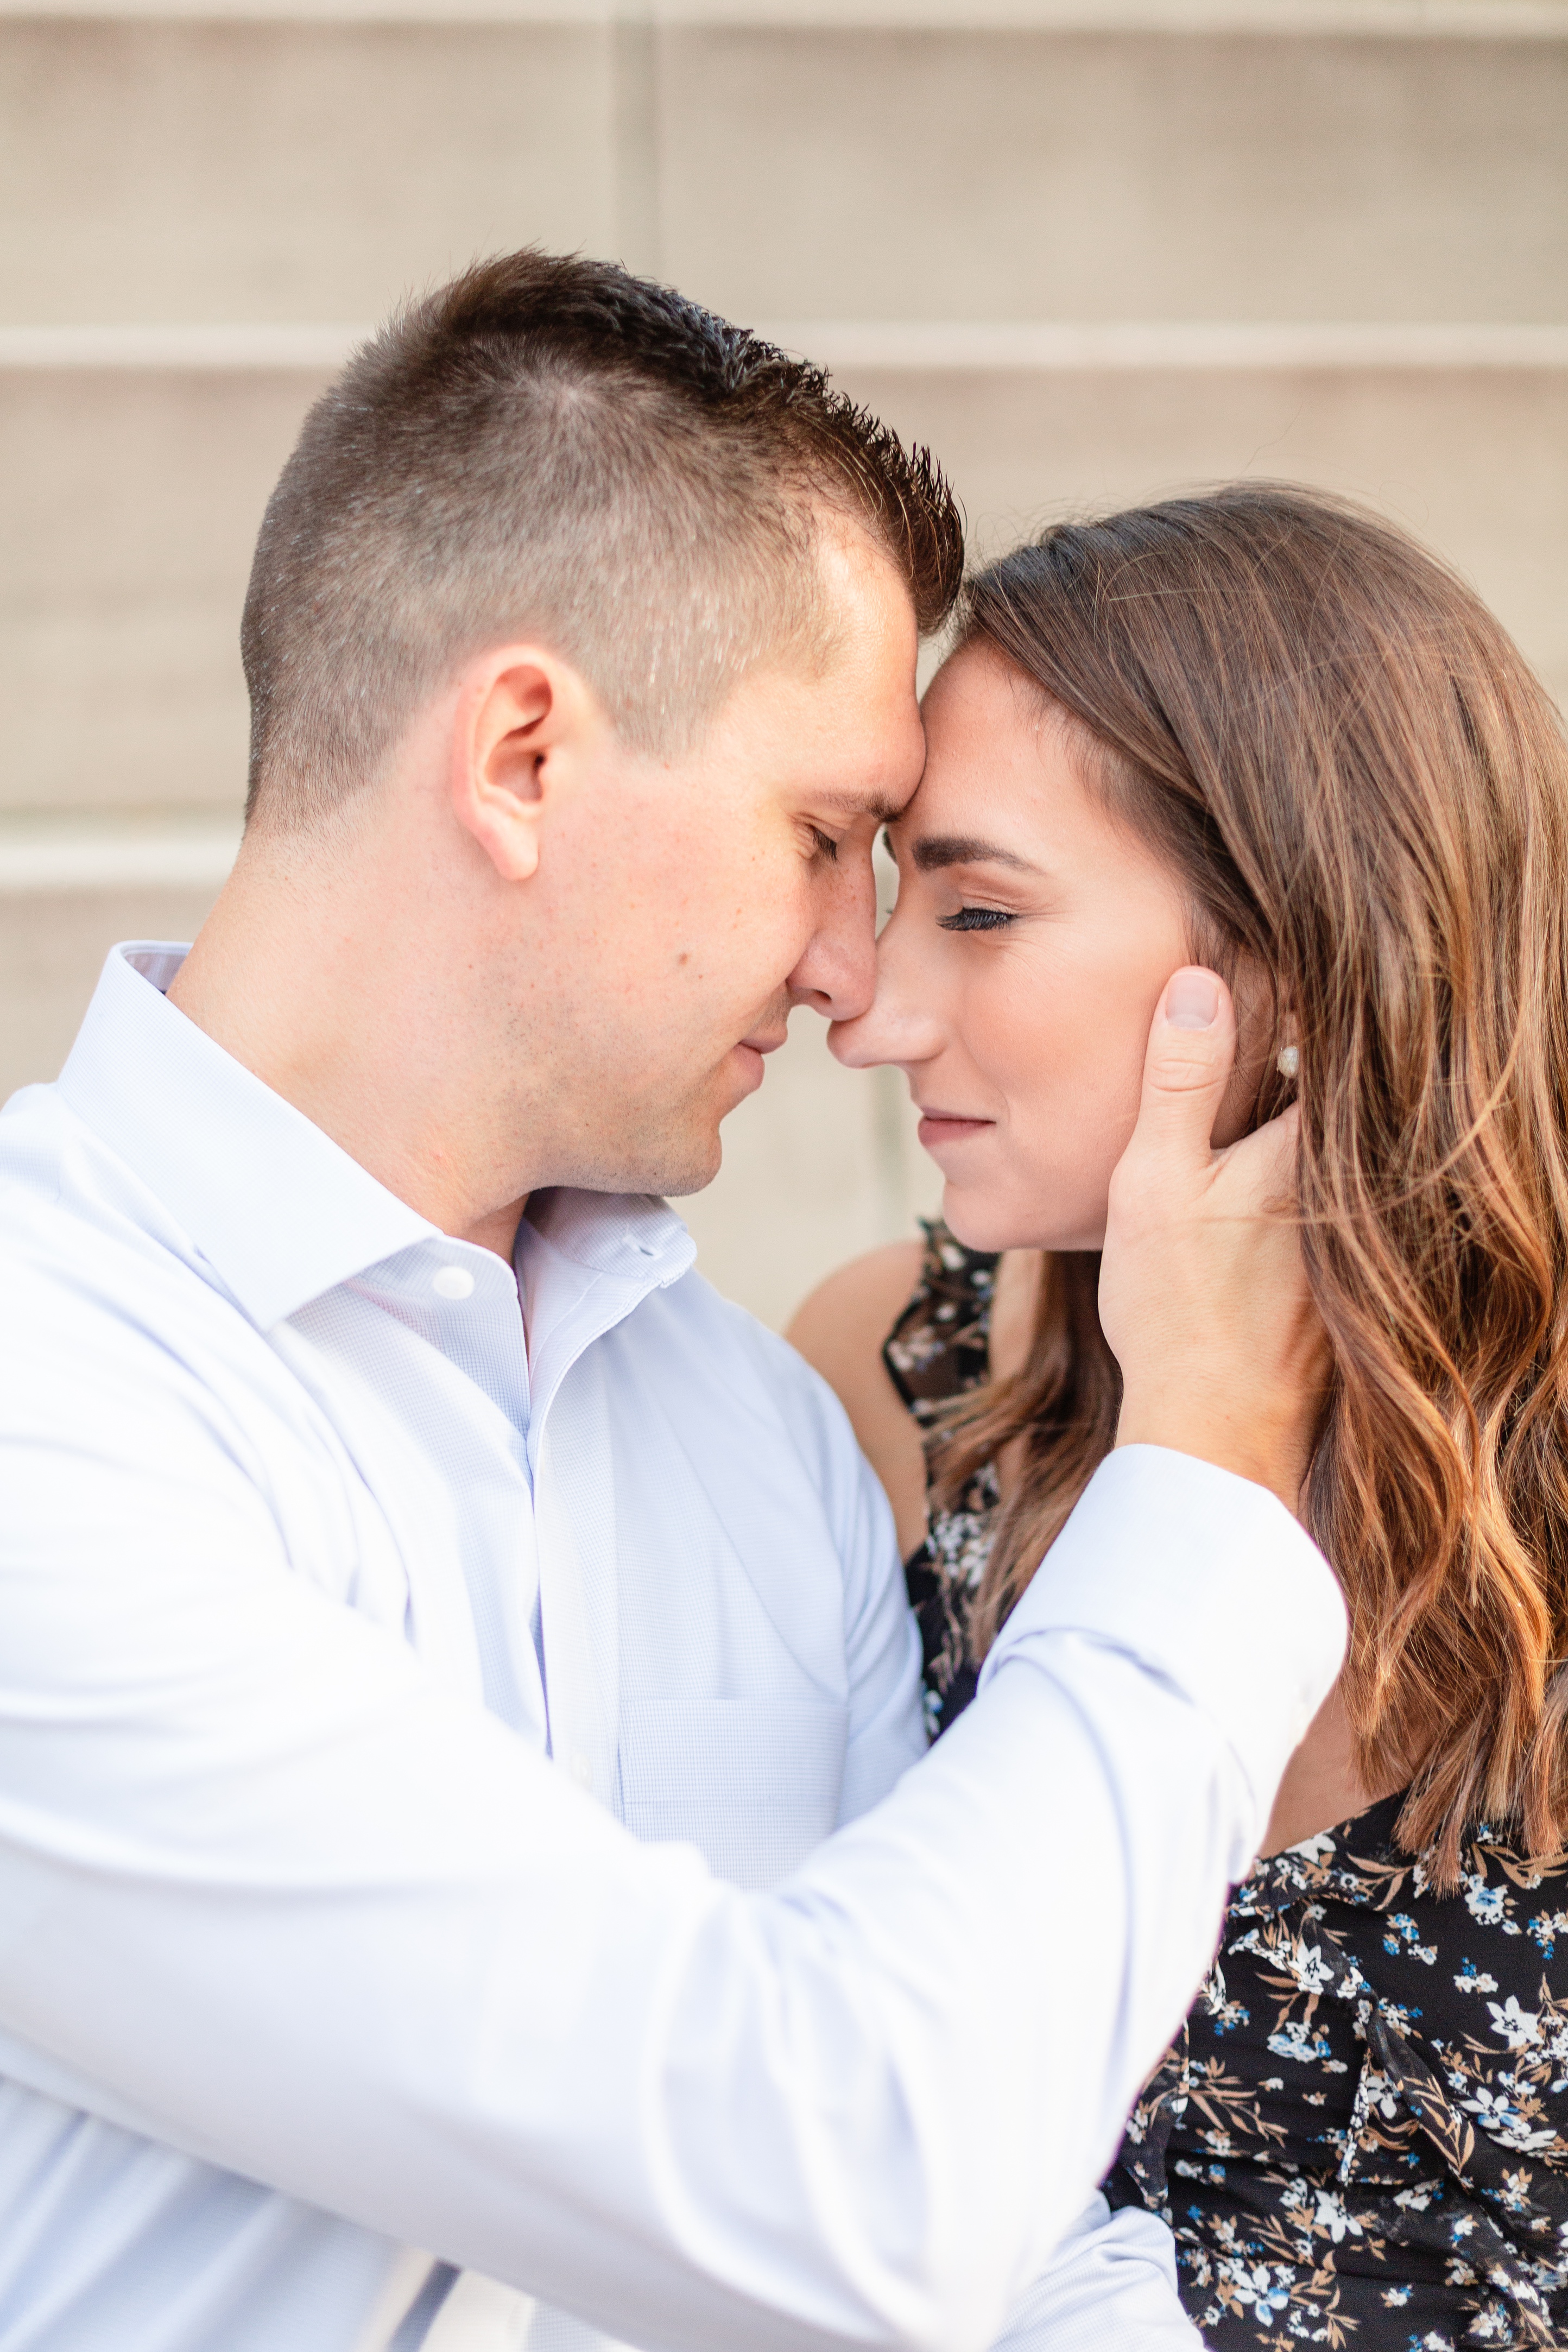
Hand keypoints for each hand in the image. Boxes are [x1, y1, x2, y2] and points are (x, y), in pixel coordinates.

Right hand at [1099, 968, 1327, 1511]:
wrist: (1213, 1428)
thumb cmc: (1179, 1310)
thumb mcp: (1156, 1178)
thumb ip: (1181, 1079)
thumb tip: (1200, 983)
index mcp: (1310, 1147)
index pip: (1331, 1039)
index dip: (1306, 995)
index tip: (1273, 960)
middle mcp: (1351, 1185)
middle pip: (1338, 1090)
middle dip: (1302, 1050)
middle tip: (1259, 1003)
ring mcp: (1354, 1233)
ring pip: (1334, 1144)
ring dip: (1299, 1113)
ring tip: (1241, 1085)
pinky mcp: (1343, 1273)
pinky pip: (1330, 1195)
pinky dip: (1301, 1172)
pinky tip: (1255, 1180)